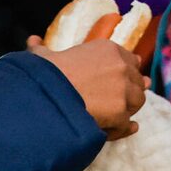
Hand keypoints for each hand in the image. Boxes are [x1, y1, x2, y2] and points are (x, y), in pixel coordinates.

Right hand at [29, 35, 146, 137]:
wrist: (46, 95)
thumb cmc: (45, 74)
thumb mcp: (44, 57)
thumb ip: (43, 49)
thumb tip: (33, 40)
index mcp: (108, 49)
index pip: (130, 60)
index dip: (125, 72)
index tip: (120, 80)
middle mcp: (121, 67)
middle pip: (137, 82)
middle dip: (129, 92)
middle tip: (118, 103)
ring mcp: (123, 90)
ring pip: (136, 103)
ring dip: (126, 111)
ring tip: (111, 118)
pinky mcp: (120, 112)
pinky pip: (125, 124)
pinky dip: (119, 130)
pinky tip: (108, 131)